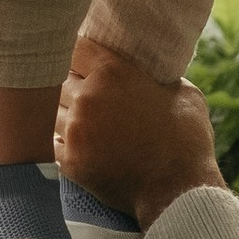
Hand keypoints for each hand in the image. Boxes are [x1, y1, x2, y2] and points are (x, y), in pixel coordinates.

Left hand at [56, 47, 225, 230]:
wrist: (180, 190)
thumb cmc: (187, 139)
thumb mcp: (184, 92)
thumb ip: (158, 76)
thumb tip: (152, 72)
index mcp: (113, 73)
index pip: (77, 48)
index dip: (80, 54)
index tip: (84, 61)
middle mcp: (88, 97)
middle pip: (60, 78)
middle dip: (71, 84)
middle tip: (82, 91)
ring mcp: (75, 130)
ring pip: (52, 110)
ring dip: (65, 114)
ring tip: (82, 121)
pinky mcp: (70, 160)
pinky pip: (51, 142)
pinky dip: (62, 141)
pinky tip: (76, 143)